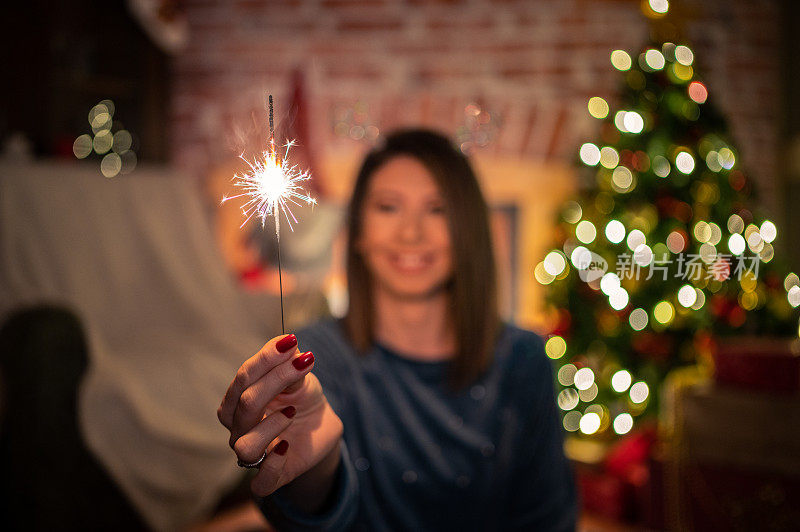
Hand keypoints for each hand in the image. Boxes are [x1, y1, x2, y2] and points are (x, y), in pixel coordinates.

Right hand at [218, 334, 343, 497]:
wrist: (320, 429)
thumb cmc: (302, 400)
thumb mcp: (301, 380)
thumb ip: (292, 366)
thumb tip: (290, 346)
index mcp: (239, 400)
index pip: (244, 377)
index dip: (266, 359)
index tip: (291, 342)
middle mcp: (240, 428)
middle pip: (245, 404)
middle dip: (274, 380)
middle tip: (303, 363)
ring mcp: (254, 455)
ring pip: (245, 445)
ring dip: (270, 426)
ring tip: (292, 412)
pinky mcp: (271, 479)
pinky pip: (261, 482)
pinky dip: (272, 465)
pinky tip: (287, 446)